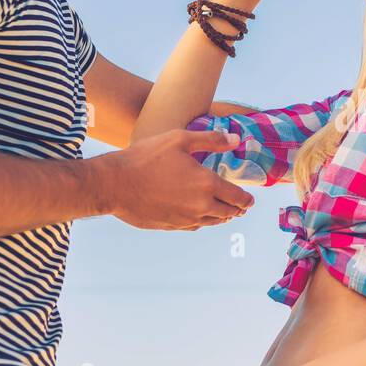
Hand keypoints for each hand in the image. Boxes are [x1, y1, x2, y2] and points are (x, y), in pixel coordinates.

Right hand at [105, 128, 254, 229]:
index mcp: (206, 184)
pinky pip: (194, 226)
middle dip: (237, 209)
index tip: (250, 200)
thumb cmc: (145, 157)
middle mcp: (200, 205)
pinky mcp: (171, 226)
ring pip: (212, 221)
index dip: (247, 200)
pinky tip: (200, 216)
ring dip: (222, 216)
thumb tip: (236, 139)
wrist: (114, 184)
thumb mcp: (179, 139)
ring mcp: (185, 218)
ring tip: (225, 212)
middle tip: (241, 206)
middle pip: (228, 213)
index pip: (237, 198)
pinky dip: (202, 221)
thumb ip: (211, 140)